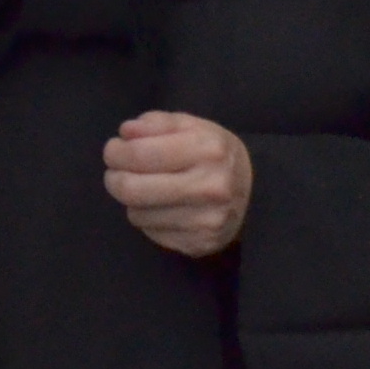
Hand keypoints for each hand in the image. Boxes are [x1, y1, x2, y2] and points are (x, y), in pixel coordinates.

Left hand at [106, 108, 254, 259]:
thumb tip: (126, 133)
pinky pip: (150, 232)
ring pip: (137, 214)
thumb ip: (157, 124)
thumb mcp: (193, 126)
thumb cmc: (215, 155)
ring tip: (145, 188)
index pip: (141, 154)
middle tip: (115, 172)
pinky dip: (149, 219)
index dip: (117, 152)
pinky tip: (163, 207)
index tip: (113, 150)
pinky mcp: (199, 244)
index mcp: (207, 149)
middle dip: (114, 179)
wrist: (256, 195)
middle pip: (132, 190)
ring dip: (133, 201)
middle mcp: (210, 187)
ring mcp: (206, 220)